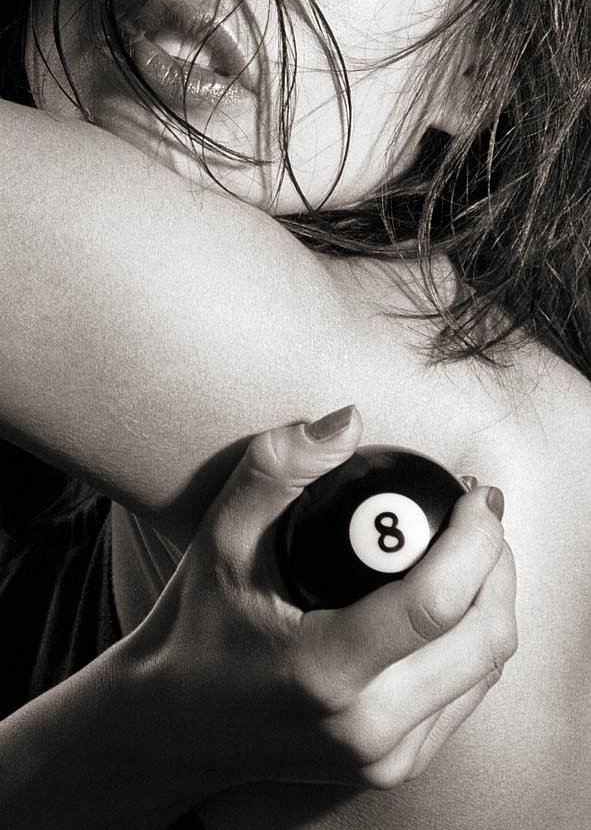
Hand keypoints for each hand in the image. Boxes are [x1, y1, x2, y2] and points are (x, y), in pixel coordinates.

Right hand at [131, 406, 516, 798]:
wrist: (176, 725)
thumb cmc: (197, 625)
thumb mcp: (223, 537)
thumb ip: (279, 468)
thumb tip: (349, 420)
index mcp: (322, 672)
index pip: (437, 604)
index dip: (475, 539)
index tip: (473, 494)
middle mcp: (367, 729)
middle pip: (484, 639)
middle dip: (496, 563)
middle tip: (475, 514)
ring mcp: (385, 757)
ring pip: (488, 667)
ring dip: (493, 597)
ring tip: (468, 548)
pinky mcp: (395, 766)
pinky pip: (469, 693)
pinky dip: (474, 638)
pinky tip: (449, 599)